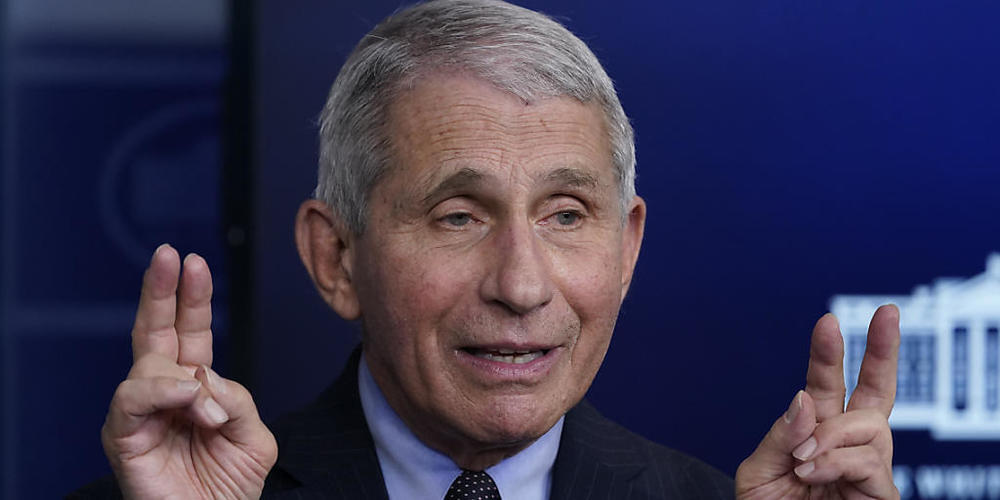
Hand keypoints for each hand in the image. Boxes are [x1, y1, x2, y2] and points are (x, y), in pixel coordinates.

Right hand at [101, 244, 276, 498]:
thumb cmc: (230, 487)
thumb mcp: (254, 436)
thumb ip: (237, 399)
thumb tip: (203, 376)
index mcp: (197, 385)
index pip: (190, 331)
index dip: (191, 297)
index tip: (193, 261)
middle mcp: (165, 392)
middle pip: (156, 329)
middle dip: (161, 289)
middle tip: (168, 254)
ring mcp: (141, 412)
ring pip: (150, 366)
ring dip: (188, 383)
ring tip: (211, 413)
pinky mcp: (122, 436)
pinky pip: (132, 397)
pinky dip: (164, 392)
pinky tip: (188, 400)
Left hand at [736, 304, 900, 498]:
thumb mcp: (758, 473)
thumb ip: (781, 435)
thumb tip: (805, 399)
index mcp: (813, 435)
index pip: (825, 387)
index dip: (827, 354)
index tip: (828, 321)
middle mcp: (846, 447)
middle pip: (875, 392)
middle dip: (883, 350)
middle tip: (888, 311)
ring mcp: (867, 470)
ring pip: (871, 424)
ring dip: (832, 433)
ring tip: (803, 460)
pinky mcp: (880, 496)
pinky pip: (870, 461)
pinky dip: (837, 460)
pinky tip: (812, 472)